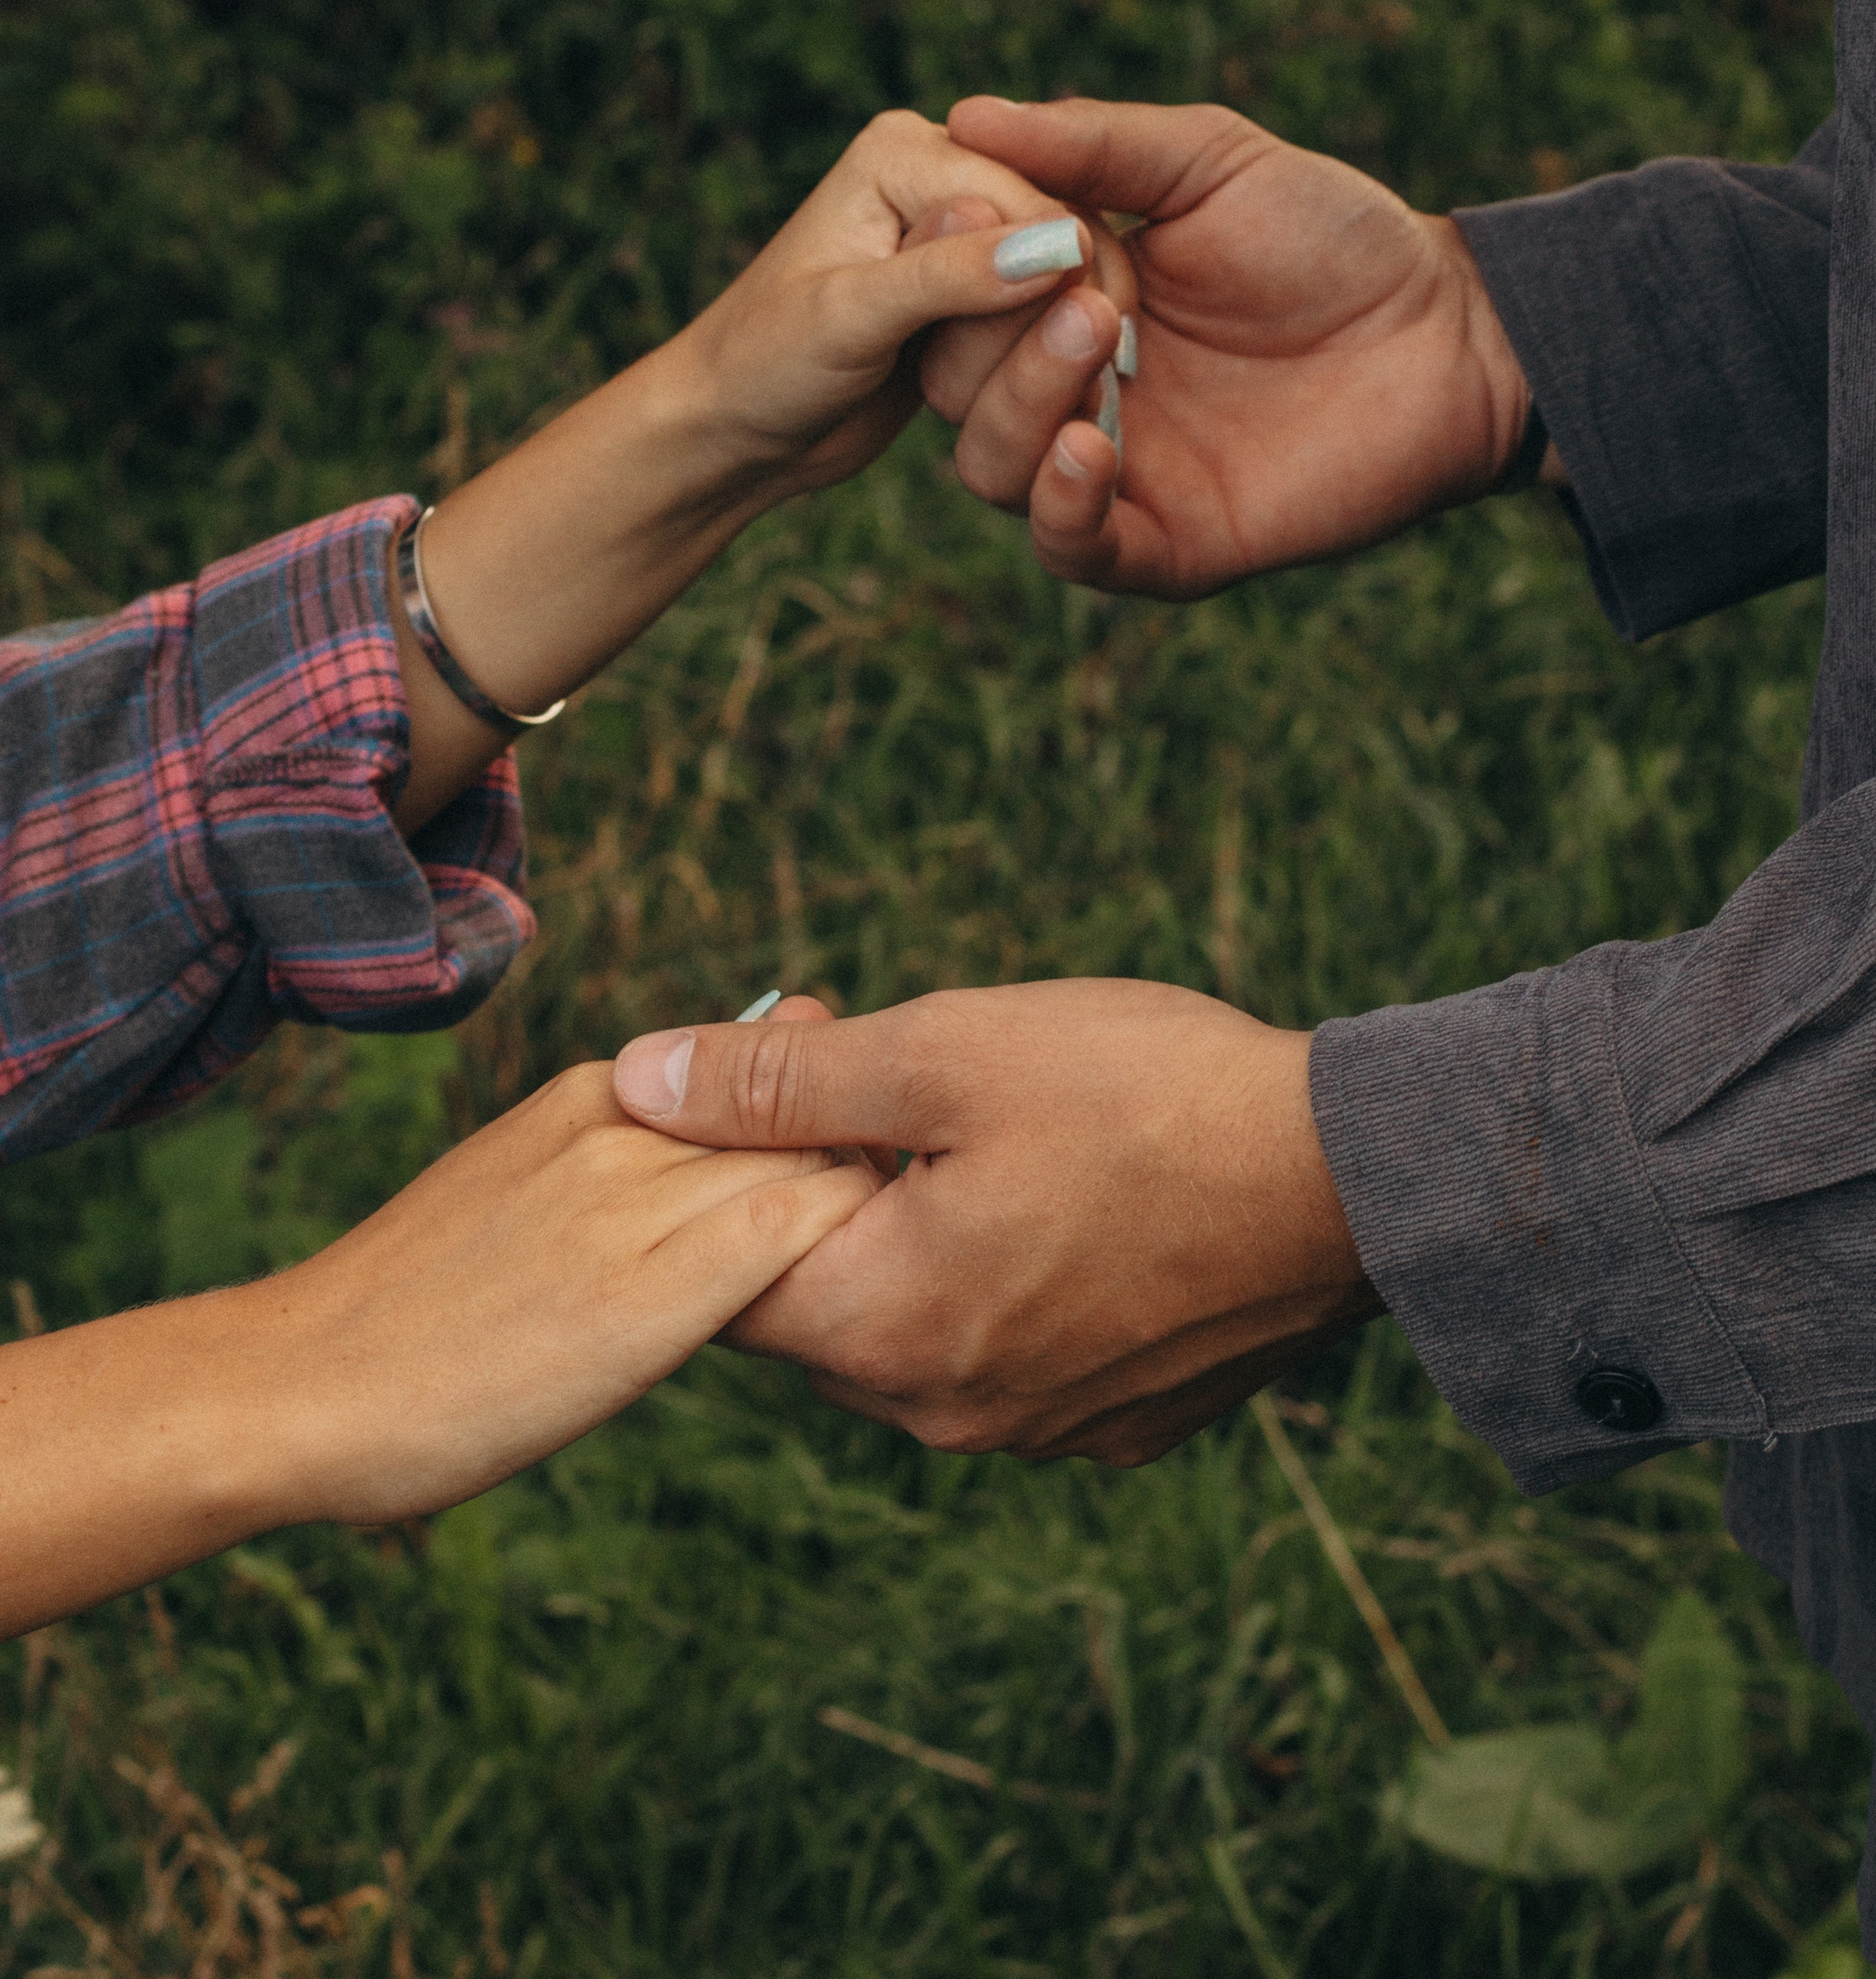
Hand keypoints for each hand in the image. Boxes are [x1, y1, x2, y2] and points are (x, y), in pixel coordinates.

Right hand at [0, 1052, 870, 1631]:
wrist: (302, 1381)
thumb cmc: (410, 1310)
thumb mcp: (518, 1190)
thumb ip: (616, 1166)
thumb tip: (714, 1156)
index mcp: (594, 1096)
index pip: (772, 1073)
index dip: (835, 1125)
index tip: (868, 1176)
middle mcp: (624, 1129)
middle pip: (809, 1109)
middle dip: (874, 1154)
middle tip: (923, 1216)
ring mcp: (635, 1207)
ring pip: (812, 1162)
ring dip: (873, 1205)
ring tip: (912, 1264)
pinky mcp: (649, 1296)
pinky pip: (790, 1238)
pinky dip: (846, 1251)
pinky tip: (873, 1297)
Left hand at [397, 109, 1090, 826]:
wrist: (730, 432)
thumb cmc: (762, 367)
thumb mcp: (849, 321)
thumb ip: (952, 276)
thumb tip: (1061, 244)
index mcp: (907, 150)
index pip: (1036, 200)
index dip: (1054, 282)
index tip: (1036, 358)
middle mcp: (942, 176)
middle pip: (1060, 238)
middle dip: (1034, 324)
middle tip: (956, 386)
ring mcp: (962, 237)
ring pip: (1062, 288)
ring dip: (1027, 354)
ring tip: (946, 393)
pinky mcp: (973, 295)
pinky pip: (1044, 324)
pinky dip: (1026, 369)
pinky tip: (972, 400)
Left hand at [613, 981, 1380, 1464]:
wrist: (1360, 1180)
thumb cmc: (1146, 1097)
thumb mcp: (944, 1052)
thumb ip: (780, 1083)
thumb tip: (639, 1078)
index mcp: (883, 1331)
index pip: (721, 1272)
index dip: (729, 1155)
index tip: (793, 1060)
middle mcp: (948, 1414)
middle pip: (820, 1298)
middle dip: (825, 1182)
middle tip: (884, 1060)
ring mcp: (1043, 1430)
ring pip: (918, 1323)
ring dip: (919, 1226)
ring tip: (988, 1114)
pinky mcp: (1119, 1421)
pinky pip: (1012, 1349)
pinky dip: (1007, 1272)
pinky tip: (1067, 1185)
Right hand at [919, 95, 1537, 597]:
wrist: (1451, 331)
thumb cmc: (1333, 234)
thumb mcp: (1206, 162)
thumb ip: (1089, 144)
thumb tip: (963, 115)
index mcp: (1056, 302)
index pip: (948, 301)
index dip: (950, 260)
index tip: (979, 211)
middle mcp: (1066, 392)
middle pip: (951, 387)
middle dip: (990, 331)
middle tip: (1072, 279)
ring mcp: (1113, 472)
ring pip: (991, 468)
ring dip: (1023, 401)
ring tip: (1099, 333)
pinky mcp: (1166, 543)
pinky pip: (1071, 547)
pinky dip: (1061, 502)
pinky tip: (1092, 443)